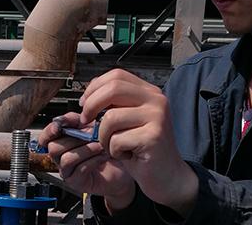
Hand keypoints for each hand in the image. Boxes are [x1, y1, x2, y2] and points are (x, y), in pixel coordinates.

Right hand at [38, 112, 135, 210]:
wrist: (123, 167)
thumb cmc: (106, 148)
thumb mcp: (92, 128)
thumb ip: (79, 121)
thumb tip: (70, 116)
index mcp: (62, 142)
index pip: (45, 137)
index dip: (48, 131)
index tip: (57, 127)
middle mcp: (61, 158)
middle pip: (54, 148)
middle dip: (74, 139)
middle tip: (92, 134)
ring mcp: (68, 171)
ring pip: (67, 159)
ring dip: (85, 150)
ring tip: (100, 145)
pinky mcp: (78, 182)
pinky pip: (80, 170)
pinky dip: (94, 160)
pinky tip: (104, 155)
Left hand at [79, 69, 197, 216]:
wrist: (167, 176)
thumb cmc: (143, 150)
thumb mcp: (126, 120)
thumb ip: (113, 104)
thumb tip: (87, 96)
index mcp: (149, 92)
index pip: (117, 75)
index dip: (95, 87)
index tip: (84, 103)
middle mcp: (156, 100)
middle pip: (113, 88)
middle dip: (91, 105)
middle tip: (86, 121)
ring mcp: (157, 117)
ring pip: (110, 117)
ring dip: (103, 136)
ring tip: (113, 145)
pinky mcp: (153, 137)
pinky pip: (117, 139)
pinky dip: (114, 151)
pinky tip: (126, 154)